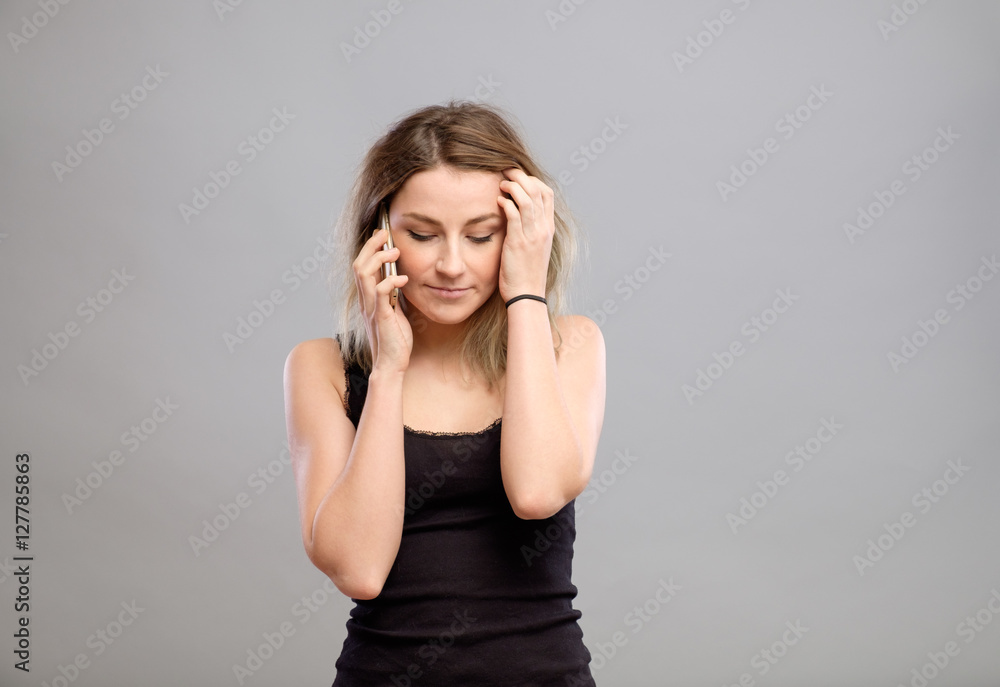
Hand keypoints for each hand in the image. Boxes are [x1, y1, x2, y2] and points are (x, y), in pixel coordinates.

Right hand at [352, 227, 411, 372]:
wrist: (391, 364)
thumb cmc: (394, 339)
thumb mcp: (394, 310)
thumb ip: (393, 294)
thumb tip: (399, 276)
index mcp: (368, 299)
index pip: (362, 267)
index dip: (369, 248)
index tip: (382, 235)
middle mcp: (365, 301)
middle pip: (359, 265)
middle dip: (371, 246)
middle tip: (386, 234)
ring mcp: (371, 309)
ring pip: (364, 274)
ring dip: (379, 258)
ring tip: (395, 252)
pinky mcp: (381, 317)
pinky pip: (381, 293)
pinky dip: (391, 281)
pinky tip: (403, 278)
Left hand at [496, 168, 553, 303]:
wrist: (527, 295)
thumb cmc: (525, 273)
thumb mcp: (533, 248)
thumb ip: (528, 229)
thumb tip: (516, 213)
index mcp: (547, 228)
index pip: (546, 193)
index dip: (532, 180)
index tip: (517, 177)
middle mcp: (543, 229)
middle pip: (537, 190)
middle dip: (521, 176)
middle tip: (505, 171)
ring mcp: (532, 235)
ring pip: (527, 199)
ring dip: (512, 186)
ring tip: (500, 183)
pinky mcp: (519, 243)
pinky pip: (514, 215)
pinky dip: (506, 203)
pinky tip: (497, 201)